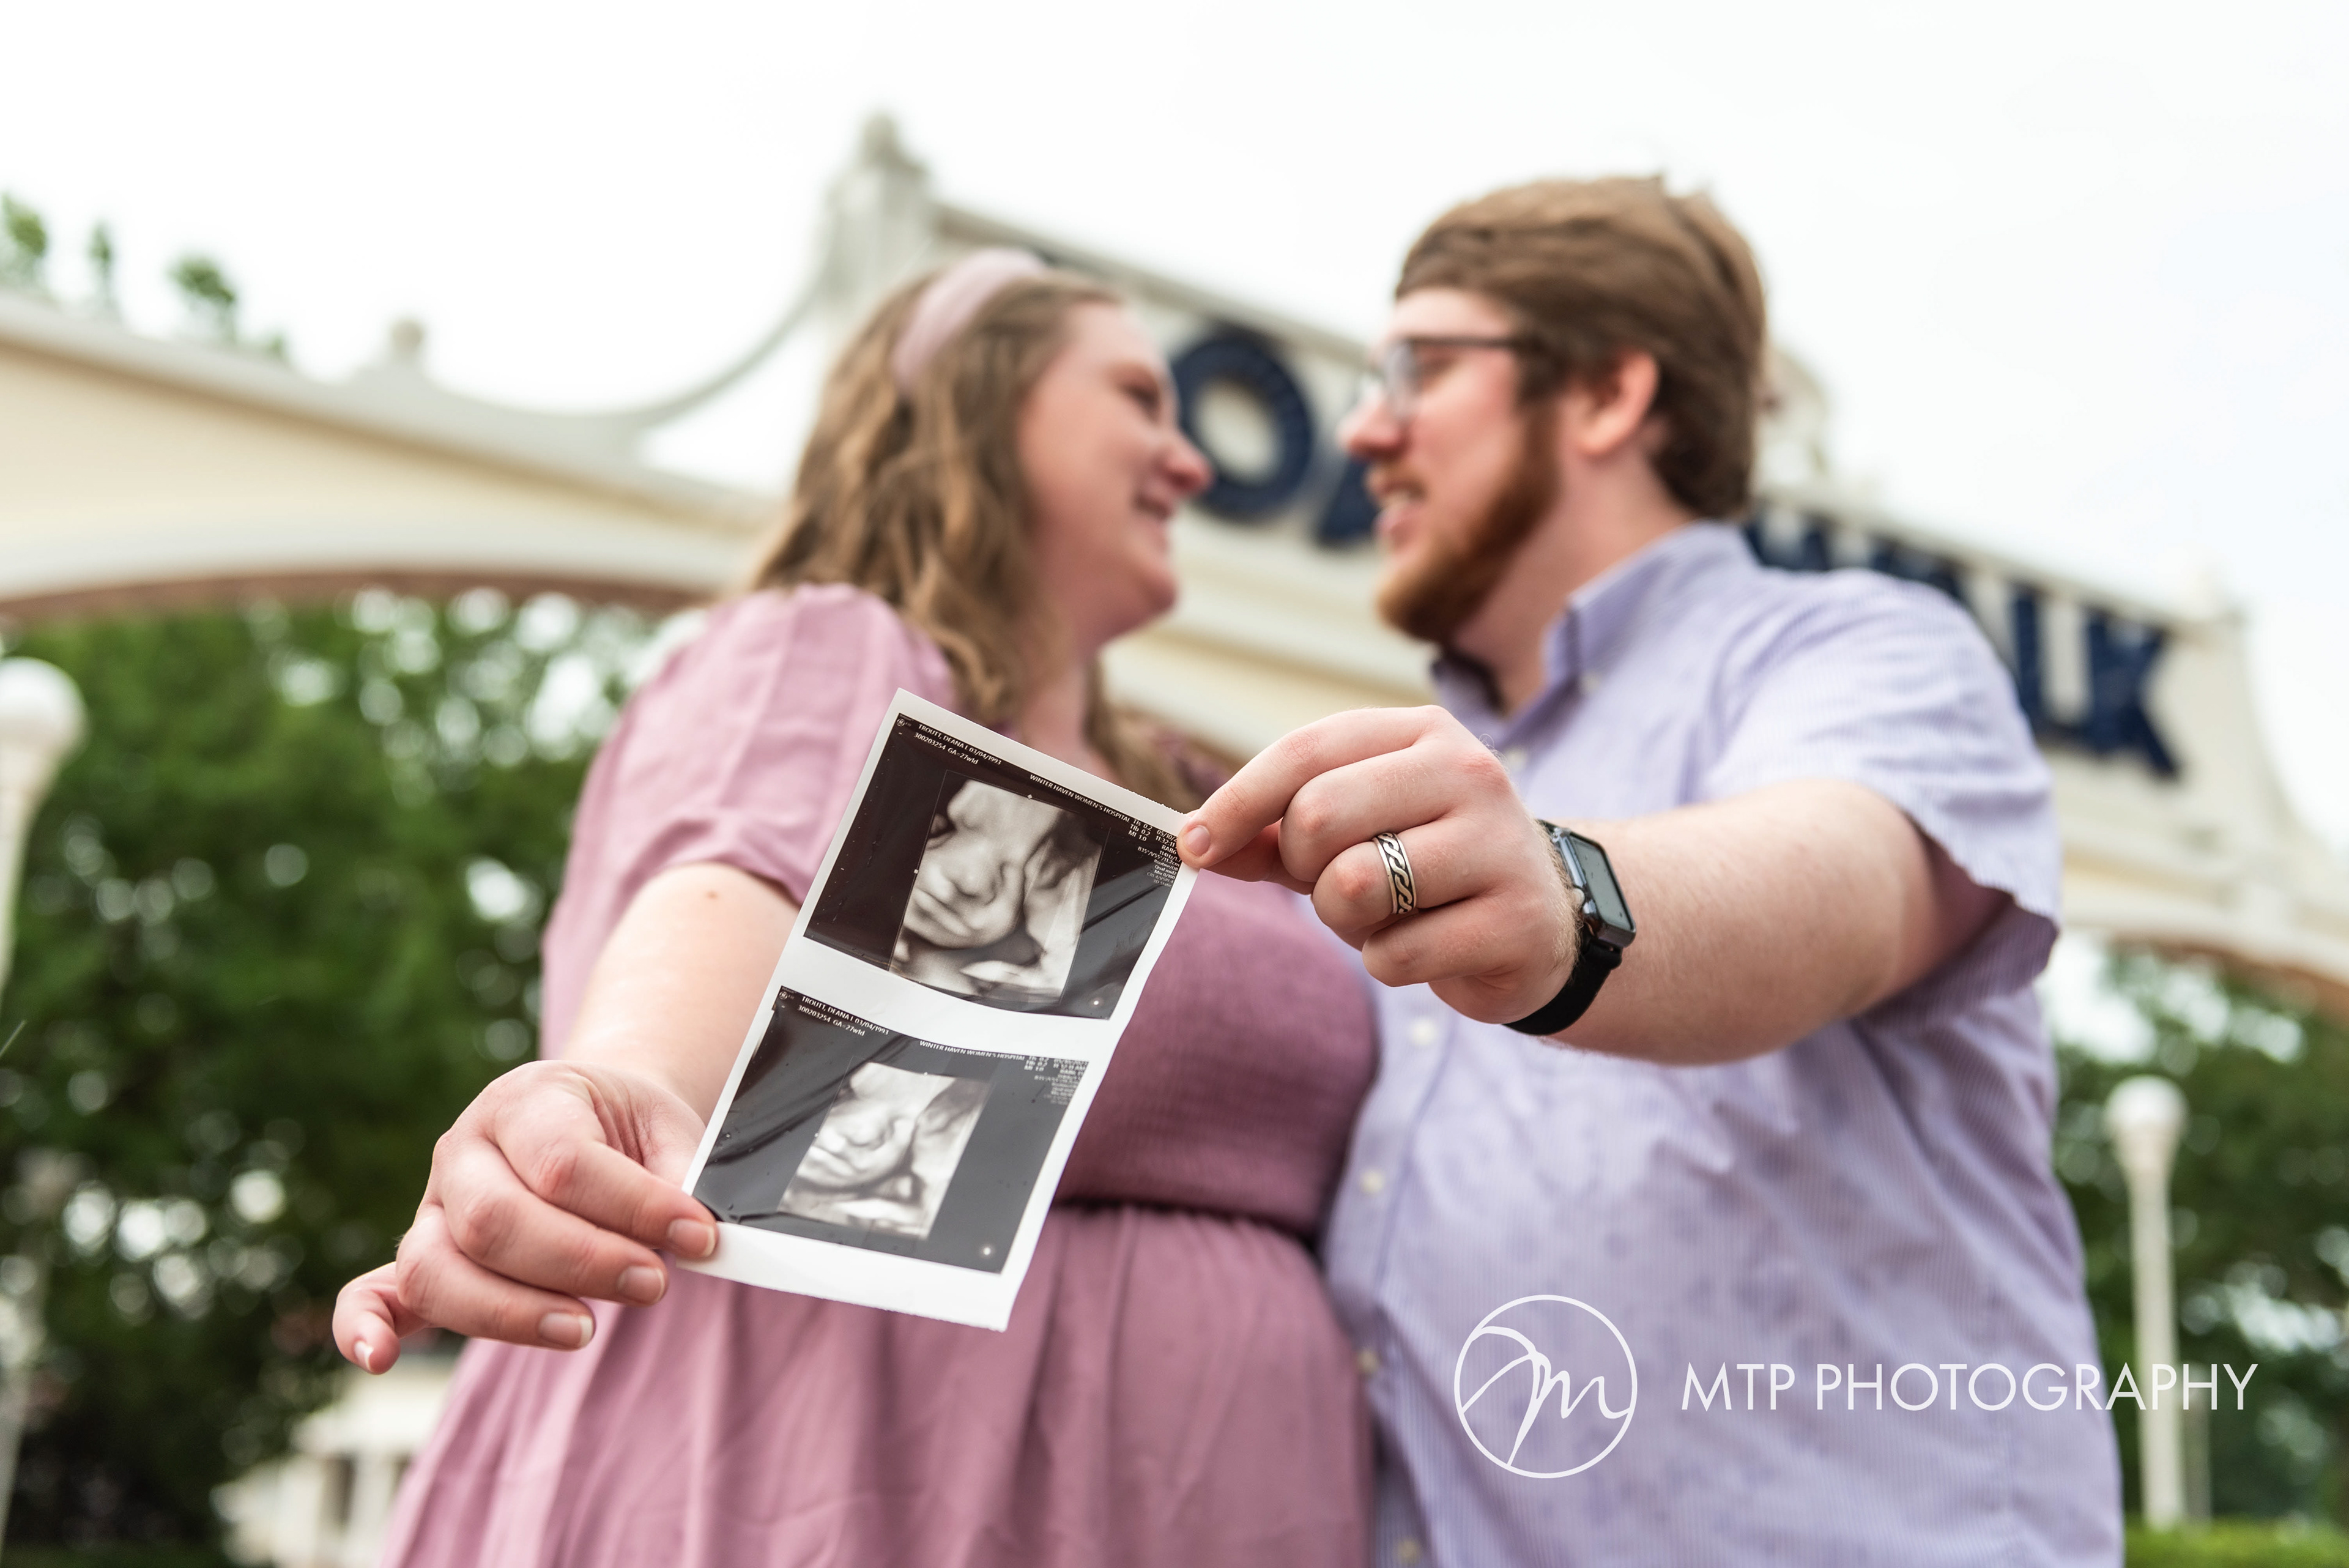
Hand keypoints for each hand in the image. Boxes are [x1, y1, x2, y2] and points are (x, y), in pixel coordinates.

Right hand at [333, 1060, 716, 1373]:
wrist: (591, 1114)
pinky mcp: (422, 1257)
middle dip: (581, 1263)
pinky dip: (365, 1327)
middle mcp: (464, 1151)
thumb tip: (698, 1232)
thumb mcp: (665, 1127)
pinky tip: (384, 1358)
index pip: (563, 1163)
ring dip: (512, 1311)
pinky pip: (372, 1294)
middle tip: (654, 1284)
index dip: (635, 1207)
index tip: (699, 1236)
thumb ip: (678, 1174)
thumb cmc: (629, 1128)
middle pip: (495, 1221)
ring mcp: (433, 1207)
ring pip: (439, 1269)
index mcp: (525, 1101)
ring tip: (585, 1329)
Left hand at [1179, 706, 1580, 1023]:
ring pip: (1353, 885)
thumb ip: (1275, 830)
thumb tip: (1195, 841)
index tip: (1192, 845)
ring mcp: (1498, 844)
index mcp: (1422, 733)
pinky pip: (1395, 954)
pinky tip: (1428, 946)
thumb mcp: (1355, 831)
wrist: (1546, 922)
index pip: (1306, 752)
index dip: (1236, 801)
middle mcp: (1468, 772)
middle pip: (1319, 816)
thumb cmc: (1428, 868)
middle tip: (1335, 883)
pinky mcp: (1513, 920)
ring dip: (1344, 919)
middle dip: (1304, 867)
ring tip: (1386, 914)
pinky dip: (1389, 962)